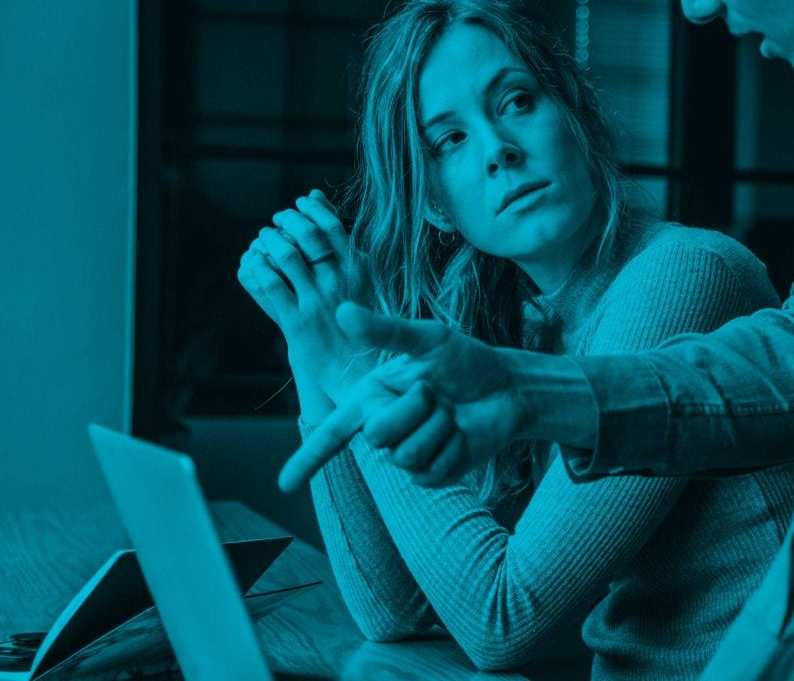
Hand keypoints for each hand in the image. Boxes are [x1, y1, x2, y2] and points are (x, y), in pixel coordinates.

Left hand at [236, 190, 375, 396]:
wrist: (356, 369)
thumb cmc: (359, 319)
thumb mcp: (360, 276)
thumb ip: (338, 237)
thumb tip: (315, 194)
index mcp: (359, 271)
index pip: (332, 226)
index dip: (311, 209)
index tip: (299, 204)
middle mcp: (339, 283)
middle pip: (307, 236)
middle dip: (287, 221)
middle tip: (278, 221)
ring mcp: (317, 302)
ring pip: (286, 257)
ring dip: (269, 241)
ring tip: (265, 239)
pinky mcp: (296, 322)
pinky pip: (271, 285)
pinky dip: (258, 268)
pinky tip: (255, 262)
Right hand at [277, 302, 523, 491]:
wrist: (508, 387)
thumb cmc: (467, 361)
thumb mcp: (429, 339)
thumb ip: (385, 331)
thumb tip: (342, 311)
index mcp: (372, 398)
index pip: (332, 432)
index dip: (307, 459)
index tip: (283, 484)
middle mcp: (385, 427)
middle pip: (378, 435)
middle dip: (414, 408)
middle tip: (435, 392)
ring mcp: (409, 454)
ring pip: (407, 456)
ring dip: (438, 426)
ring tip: (450, 411)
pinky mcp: (435, 474)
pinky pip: (432, 471)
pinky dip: (453, 447)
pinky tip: (462, 432)